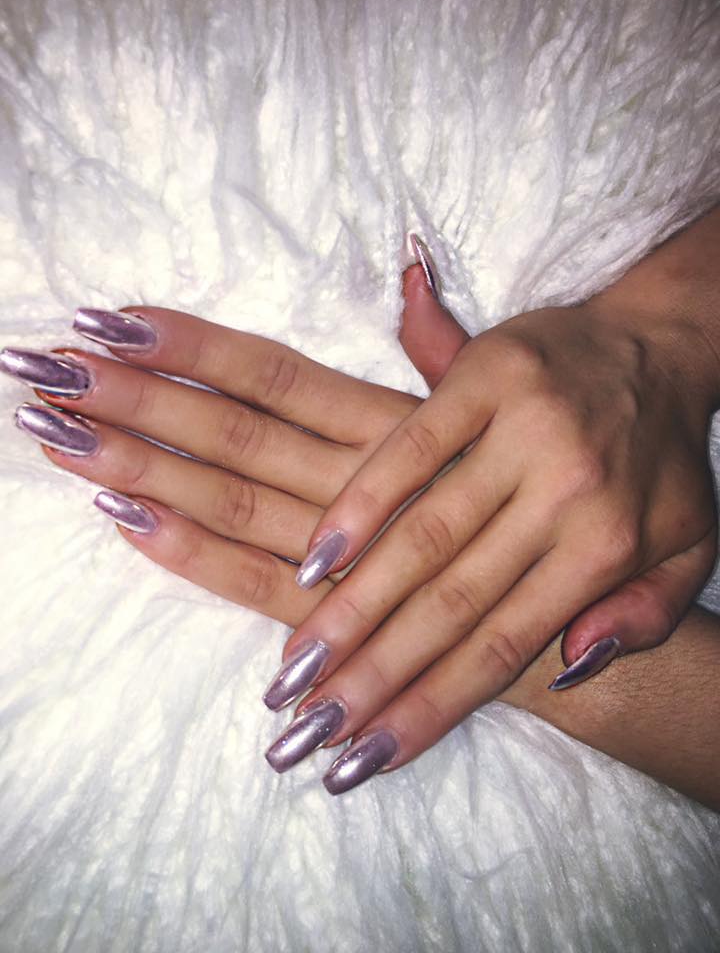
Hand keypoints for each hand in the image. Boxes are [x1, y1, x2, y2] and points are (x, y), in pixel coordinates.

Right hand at [282, 212, 719, 792]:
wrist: (657, 343)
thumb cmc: (660, 457)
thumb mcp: (688, 548)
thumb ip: (644, 616)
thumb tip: (571, 668)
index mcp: (611, 546)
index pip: (506, 647)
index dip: (431, 707)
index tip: (365, 758)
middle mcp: (566, 495)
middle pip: (453, 605)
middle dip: (374, 676)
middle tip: (306, 730)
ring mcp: (522, 432)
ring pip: (423, 537)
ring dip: (352, 607)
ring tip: (295, 666)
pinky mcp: (484, 377)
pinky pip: (409, 450)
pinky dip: (359, 505)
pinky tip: (312, 560)